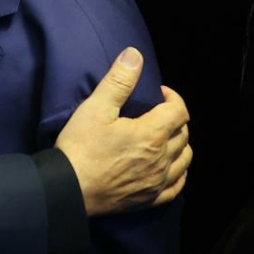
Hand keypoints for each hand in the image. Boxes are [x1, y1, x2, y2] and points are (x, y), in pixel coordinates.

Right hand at [55, 47, 191, 215]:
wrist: (69, 187)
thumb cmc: (81, 146)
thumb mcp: (96, 107)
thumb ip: (118, 80)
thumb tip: (135, 54)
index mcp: (152, 133)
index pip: (179, 110)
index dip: (172, 97)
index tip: (159, 92)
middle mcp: (162, 159)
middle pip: (184, 134)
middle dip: (175, 118)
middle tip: (158, 111)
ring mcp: (158, 181)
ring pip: (184, 160)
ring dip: (180, 144)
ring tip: (165, 137)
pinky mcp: (150, 199)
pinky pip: (177, 186)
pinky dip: (179, 173)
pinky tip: (170, 169)